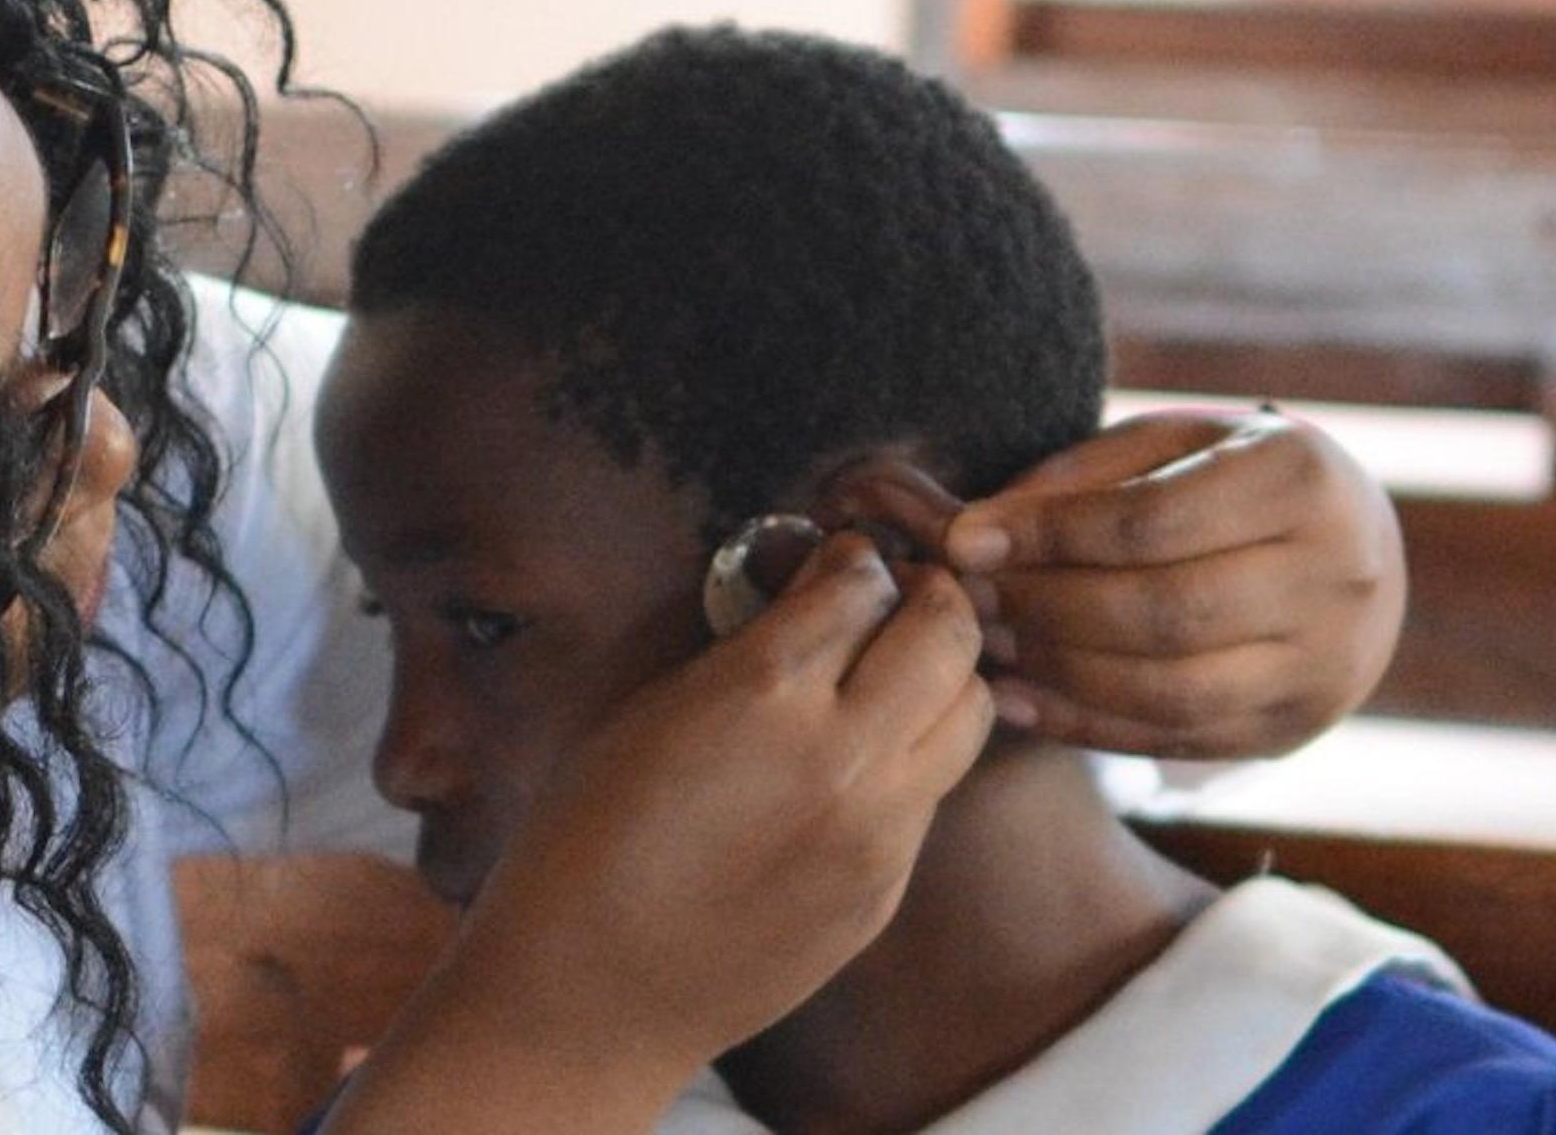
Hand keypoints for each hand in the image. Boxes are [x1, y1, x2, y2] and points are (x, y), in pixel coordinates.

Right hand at [324, 534, 990, 1132]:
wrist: (588, 998)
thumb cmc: (583, 844)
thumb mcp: (642, 712)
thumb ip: (736, 646)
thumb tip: (798, 591)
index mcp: (762, 693)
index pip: (859, 582)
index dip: (850, 557)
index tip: (837, 560)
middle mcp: (841, 755)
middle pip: (947, 632)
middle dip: (928, 595)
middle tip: (897, 595)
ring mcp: (877, 830)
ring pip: (972, 711)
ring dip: (945, 675)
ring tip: (900, 674)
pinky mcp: (887, 889)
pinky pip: (935, 793)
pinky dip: (916, 756)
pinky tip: (864, 761)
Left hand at [945, 411, 1405, 758]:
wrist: (1352, 550)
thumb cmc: (1230, 476)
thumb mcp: (1172, 443)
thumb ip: (1078, 480)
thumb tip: (966, 533)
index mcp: (1301, 477)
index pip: (1154, 520)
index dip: (1048, 535)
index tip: (964, 540)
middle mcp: (1336, 576)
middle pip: (1162, 612)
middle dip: (1046, 609)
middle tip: (969, 601)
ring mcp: (1325, 665)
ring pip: (1168, 691)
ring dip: (1058, 674)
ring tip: (989, 648)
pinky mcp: (1293, 729)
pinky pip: (1173, 740)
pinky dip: (1083, 725)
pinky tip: (1017, 700)